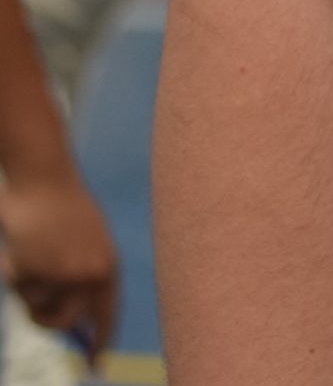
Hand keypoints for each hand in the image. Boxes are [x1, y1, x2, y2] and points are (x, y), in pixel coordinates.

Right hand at [0, 170, 119, 362]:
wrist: (44, 181)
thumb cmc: (64, 210)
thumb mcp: (86, 245)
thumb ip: (84, 278)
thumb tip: (76, 321)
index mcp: (108, 265)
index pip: (109, 313)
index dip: (102, 339)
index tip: (95, 363)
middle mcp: (88, 274)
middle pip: (67, 321)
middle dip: (49, 321)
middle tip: (38, 309)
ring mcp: (59, 275)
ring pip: (36, 306)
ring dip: (29, 291)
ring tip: (31, 259)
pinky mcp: (32, 272)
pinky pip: (16, 289)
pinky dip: (12, 273)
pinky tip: (19, 249)